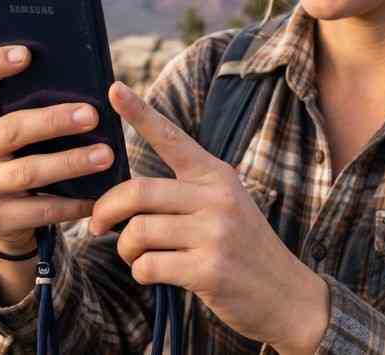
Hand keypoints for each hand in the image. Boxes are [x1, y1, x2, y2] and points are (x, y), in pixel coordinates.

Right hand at [0, 46, 114, 254]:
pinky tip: (99, 196)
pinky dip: (73, 203)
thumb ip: (39, 107)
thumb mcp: (25, 130)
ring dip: (70, 162)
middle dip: (54, 121)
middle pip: (11, 129)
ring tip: (106, 155)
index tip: (27, 53)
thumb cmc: (28, 154)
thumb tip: (91, 86)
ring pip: (28, 171)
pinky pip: (40, 209)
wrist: (8, 216)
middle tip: (92, 115)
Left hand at [89, 82, 327, 354]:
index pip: (172, 137)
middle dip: (106, 210)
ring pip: (138, 231)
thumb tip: (126, 195)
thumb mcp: (226, 205)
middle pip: (138, 191)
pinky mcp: (209, 269)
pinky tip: (155, 274)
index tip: (113, 89)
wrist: (288, 296)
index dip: (139, 113)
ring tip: (135, 255)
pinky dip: (140, 272)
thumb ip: (186, 192)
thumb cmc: (244, 249)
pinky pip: (148, 265)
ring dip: (125, 248)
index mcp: (216, 175)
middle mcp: (217, 197)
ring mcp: (215, 233)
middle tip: (96, 224)